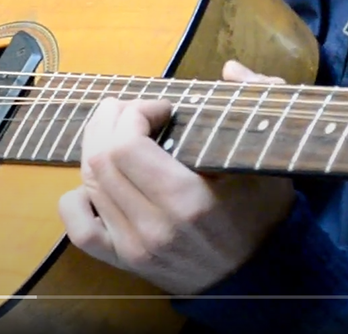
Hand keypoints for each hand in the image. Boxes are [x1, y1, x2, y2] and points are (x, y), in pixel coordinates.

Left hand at [58, 61, 296, 293]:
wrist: (259, 275)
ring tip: (118, 134)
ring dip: (96, 149)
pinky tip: (96, 183)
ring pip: (89, 184)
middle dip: (110, 122)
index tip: (162, 107)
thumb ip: (261, 102)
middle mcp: (154, 226)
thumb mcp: (270, 157)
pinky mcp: (124, 261)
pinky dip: (77, 198)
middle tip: (131, 110)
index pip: (128, 144)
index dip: (136, 112)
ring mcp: (135, 247)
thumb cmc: (263, 212)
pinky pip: (79, 228)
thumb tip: (231, 70)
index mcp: (187, 201)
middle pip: (101, 160)